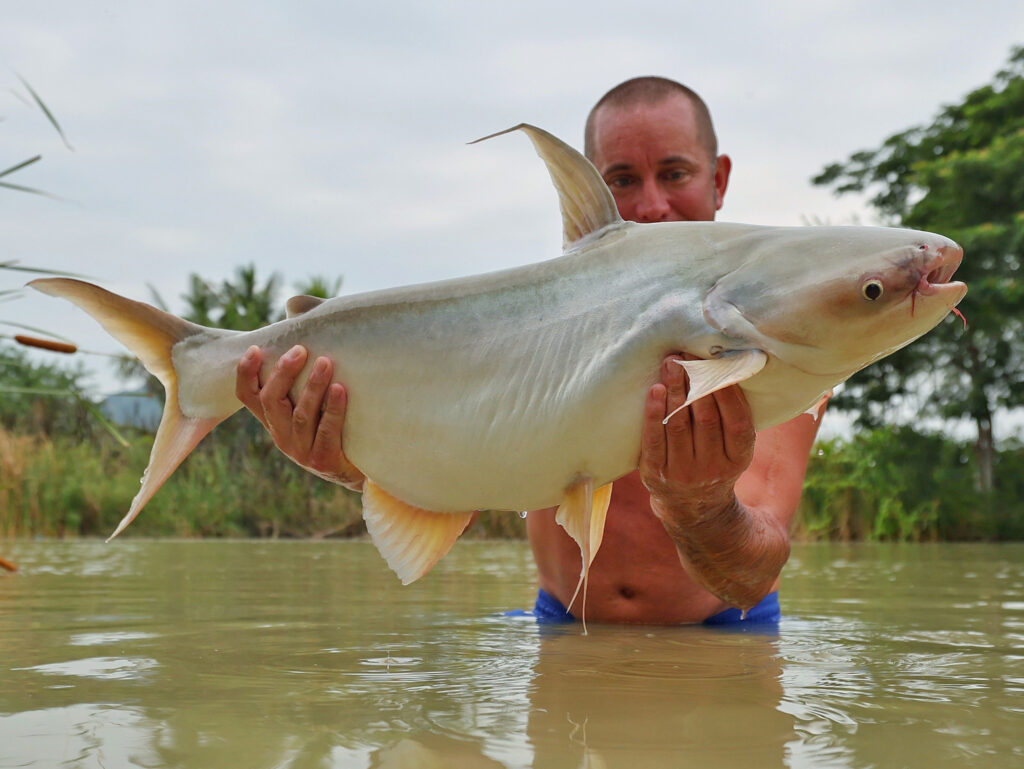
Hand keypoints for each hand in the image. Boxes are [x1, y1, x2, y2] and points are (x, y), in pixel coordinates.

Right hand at [235, 344, 365, 490]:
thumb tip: (296, 308)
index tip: (254, 349)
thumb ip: (303, 366)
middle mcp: (282, 435)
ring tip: (326, 362)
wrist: (356, 472)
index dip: (245, 374)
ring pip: (301, 414)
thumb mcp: (313, 402)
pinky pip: (327, 432)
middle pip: (271, 401)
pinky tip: (340, 389)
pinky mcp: (324, 461)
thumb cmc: (334, 427)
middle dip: (284, 373)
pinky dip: (334, 409)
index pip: (247, 397)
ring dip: (313, 386)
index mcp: (274, 420)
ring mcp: (301, 451)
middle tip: (301, 349)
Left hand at [639, 354, 755, 527]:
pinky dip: (654, 412)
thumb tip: (732, 367)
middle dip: (696, 383)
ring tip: (671, 364)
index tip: (715, 363)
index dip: (725, 391)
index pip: (736, 421)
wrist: (694, 506)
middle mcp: (713, 467)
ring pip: (678, 424)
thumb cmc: (715, 459)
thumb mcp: (735, 447)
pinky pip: (653, 438)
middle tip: (687, 356)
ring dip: (674, 389)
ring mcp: (683, 472)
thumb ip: (735, 416)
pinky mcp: (656, 474)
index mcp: (739, 457)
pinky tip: (655, 390)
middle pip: (705, 418)